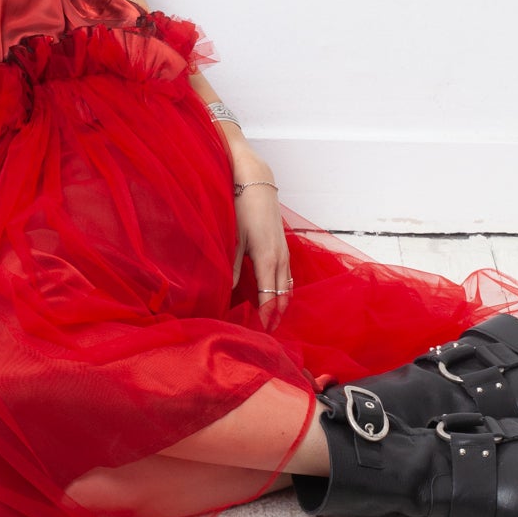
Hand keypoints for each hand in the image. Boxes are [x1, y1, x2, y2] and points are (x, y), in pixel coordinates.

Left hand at [229, 158, 292, 323]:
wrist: (256, 183)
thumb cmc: (242, 208)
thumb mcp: (233, 239)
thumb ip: (233, 267)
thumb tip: (230, 291)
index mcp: (267, 259)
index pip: (270, 297)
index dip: (266, 316)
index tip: (261, 331)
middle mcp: (280, 258)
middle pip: (282, 295)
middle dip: (276, 315)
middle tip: (268, 332)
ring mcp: (284, 252)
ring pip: (287, 286)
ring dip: (281, 303)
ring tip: (273, 319)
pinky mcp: (282, 246)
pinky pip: (287, 275)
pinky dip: (283, 289)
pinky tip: (276, 294)